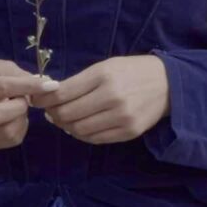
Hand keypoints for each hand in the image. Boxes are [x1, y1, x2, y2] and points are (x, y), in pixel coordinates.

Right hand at [0, 59, 50, 148]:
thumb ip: (19, 74)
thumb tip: (45, 83)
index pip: (3, 87)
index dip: (28, 87)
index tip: (51, 86)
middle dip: (19, 108)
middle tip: (22, 100)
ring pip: (6, 132)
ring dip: (21, 120)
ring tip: (17, 109)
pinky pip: (9, 141)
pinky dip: (19, 130)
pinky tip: (14, 120)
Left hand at [33, 55, 170, 143]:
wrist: (168, 83)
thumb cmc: (132, 71)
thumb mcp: (105, 67)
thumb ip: (79, 82)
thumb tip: (49, 98)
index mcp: (104, 76)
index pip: (63, 93)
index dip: (44, 99)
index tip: (38, 100)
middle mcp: (112, 97)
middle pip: (67, 114)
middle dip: (53, 114)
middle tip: (50, 111)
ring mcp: (122, 117)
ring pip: (79, 130)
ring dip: (66, 126)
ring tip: (66, 119)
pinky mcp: (129, 132)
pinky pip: (95, 139)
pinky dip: (82, 134)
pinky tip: (81, 126)